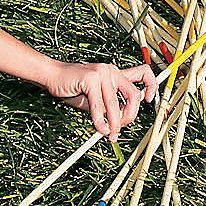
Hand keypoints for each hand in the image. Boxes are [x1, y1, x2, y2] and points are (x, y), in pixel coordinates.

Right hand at [43, 60, 157, 139]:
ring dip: (114, 124)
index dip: (152, 86)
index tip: (148, 101)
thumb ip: (110, 107)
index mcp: (116, 73)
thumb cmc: (74, 88)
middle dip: (130, 115)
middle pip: (133, 94)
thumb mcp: (96, 99)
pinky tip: (99, 128)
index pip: (144, 73)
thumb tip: (121, 124)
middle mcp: (112, 71)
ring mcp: (102, 73)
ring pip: (115, 104)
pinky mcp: (91, 79)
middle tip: (121, 127)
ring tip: (110, 134)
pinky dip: (100, 121)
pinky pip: (99, 106)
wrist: (53, 76)